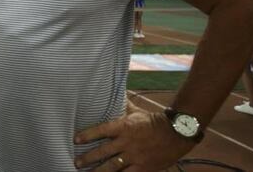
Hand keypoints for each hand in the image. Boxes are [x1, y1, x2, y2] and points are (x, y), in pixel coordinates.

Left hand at [74, 111, 195, 170]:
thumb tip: (112, 89)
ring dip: (98, 171)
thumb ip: (122, 104)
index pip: (102, 130)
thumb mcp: (136, 111)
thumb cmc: (153, 121)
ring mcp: (135, 157)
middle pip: (104, 152)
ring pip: (113, 167)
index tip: (76, 139)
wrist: (176, 134)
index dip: (88, 134)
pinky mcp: (144, 168)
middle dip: (88, 158)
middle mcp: (128, 142)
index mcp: (125, 126)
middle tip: (77, 162)